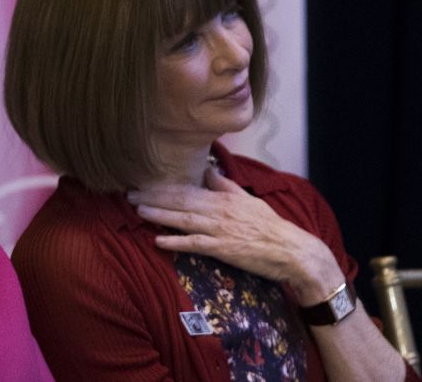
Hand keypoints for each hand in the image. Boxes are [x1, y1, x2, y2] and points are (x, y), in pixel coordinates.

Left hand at [127, 169, 343, 302]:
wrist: (292, 251)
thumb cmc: (270, 227)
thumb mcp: (247, 200)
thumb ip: (224, 186)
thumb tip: (206, 170)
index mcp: (223, 198)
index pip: (187, 189)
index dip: (163, 187)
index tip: (142, 182)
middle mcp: (219, 211)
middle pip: (181, 201)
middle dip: (153, 197)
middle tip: (129, 193)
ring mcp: (221, 230)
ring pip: (184, 220)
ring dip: (160, 215)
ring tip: (138, 210)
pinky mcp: (225, 249)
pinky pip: (196, 245)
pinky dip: (176, 242)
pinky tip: (158, 241)